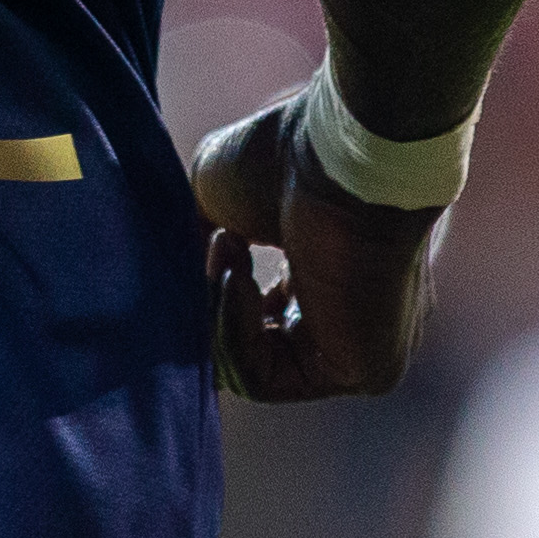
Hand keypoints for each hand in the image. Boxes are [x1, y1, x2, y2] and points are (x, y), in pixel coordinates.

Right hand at [191, 92, 442, 402]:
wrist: (338, 158)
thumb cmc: (285, 160)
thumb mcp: (216, 196)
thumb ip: (195, 247)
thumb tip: (173, 285)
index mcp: (327, 273)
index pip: (262, 315)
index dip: (215, 290)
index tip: (209, 239)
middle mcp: (349, 315)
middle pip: (252, 347)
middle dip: (210, 305)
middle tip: (210, 247)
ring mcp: (359, 348)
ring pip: (252, 368)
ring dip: (216, 313)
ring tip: (226, 249)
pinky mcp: (365, 371)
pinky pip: (270, 379)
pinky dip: (234, 335)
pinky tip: (237, 280)